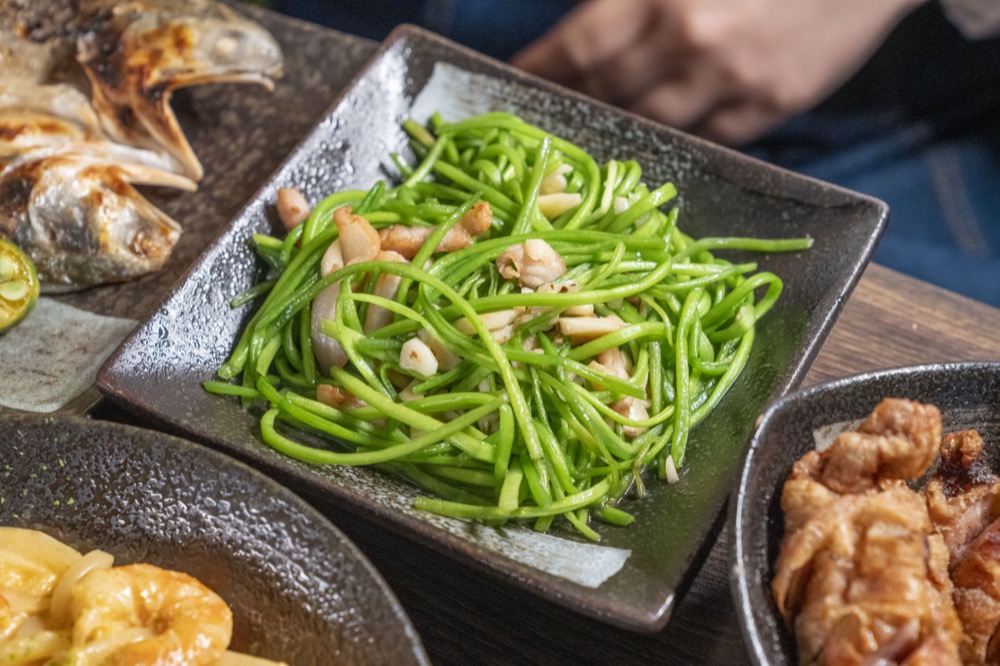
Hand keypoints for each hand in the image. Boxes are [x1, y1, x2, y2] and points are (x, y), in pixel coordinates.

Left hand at [511, 0, 925, 144]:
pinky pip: (708, 140)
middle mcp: (692, 41)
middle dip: (567, 106)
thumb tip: (584, 28)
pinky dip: (676, 141)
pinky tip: (654, 142)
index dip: (539, 70)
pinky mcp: (773, 105)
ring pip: (650, 126)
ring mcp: (734, 80)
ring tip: (588, 136)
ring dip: (614, 133)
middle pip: (605, 94)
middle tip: (542, 117)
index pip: (576, 48)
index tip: (515, 82)